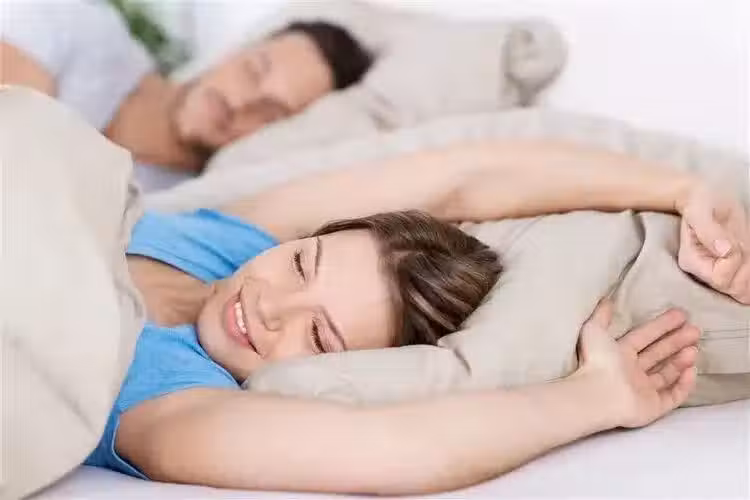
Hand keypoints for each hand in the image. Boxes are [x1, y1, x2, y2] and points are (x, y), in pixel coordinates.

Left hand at [576, 300, 698, 428]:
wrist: (598, 395)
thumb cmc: (597, 361)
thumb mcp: (595, 331)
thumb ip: (601, 315)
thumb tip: (606, 300)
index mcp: (619, 354)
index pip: (644, 337)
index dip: (662, 325)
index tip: (681, 314)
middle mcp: (631, 372)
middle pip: (658, 354)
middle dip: (677, 341)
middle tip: (695, 331)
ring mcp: (642, 391)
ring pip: (666, 374)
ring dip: (681, 361)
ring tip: (694, 349)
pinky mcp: (653, 408)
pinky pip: (673, 395)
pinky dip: (684, 384)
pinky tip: (692, 370)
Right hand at [677, 185, 749, 303]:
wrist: (707, 199)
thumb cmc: (701, 202)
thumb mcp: (700, 211)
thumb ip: (708, 230)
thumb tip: (723, 250)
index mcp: (692, 261)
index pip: (720, 278)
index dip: (734, 260)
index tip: (733, 241)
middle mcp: (704, 273)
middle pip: (735, 289)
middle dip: (748, 267)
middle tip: (742, 243)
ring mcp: (717, 274)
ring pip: (744, 290)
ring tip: (745, 246)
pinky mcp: (730, 272)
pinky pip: (748, 286)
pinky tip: (748, 252)